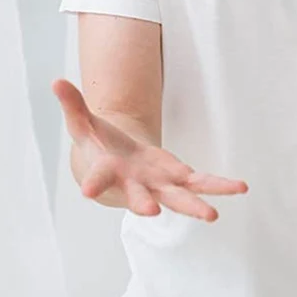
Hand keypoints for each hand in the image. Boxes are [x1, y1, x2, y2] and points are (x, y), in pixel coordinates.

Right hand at [52, 78, 247, 220]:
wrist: (115, 167)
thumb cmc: (98, 146)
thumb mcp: (83, 123)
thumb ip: (73, 105)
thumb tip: (56, 81)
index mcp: (106, 172)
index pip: (97, 178)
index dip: (92, 183)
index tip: (87, 191)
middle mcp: (133, 186)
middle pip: (139, 198)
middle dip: (144, 206)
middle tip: (150, 213)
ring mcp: (158, 186)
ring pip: (178, 198)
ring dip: (194, 206)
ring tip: (212, 216)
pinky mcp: (177, 178)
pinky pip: (201, 183)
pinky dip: (219, 186)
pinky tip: (240, 188)